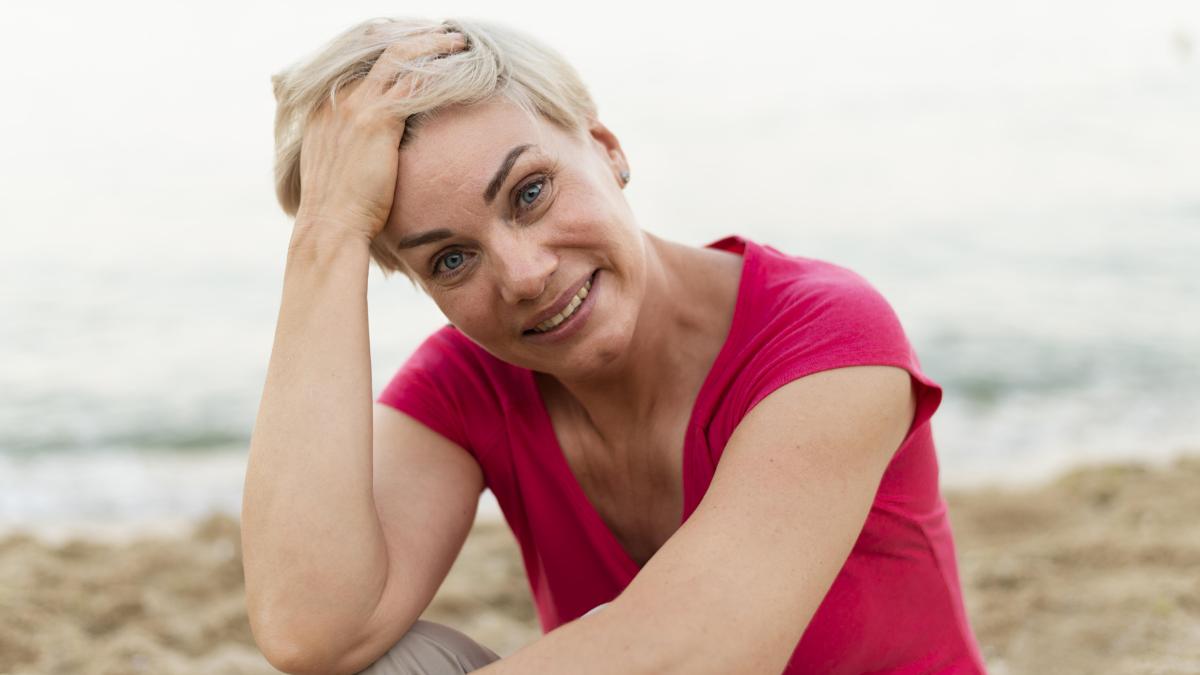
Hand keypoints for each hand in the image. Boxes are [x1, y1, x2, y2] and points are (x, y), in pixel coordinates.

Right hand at [293, 29, 467, 241]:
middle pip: (382, 52)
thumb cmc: (341, 210)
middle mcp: (338, 100)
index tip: (422, 51)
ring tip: (458, 42)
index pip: (366, 66)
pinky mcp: (376, 119)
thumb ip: (354, 150)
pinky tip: (460, 67)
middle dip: (417, 40)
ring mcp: (355, 106)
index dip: (397, 55)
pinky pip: (414, 82)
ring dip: (433, 45)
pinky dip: (438, 70)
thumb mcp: (341, 170)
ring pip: (400, 57)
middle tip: (445, 36)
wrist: (331, 226)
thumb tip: (376, 154)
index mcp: (326, 109)